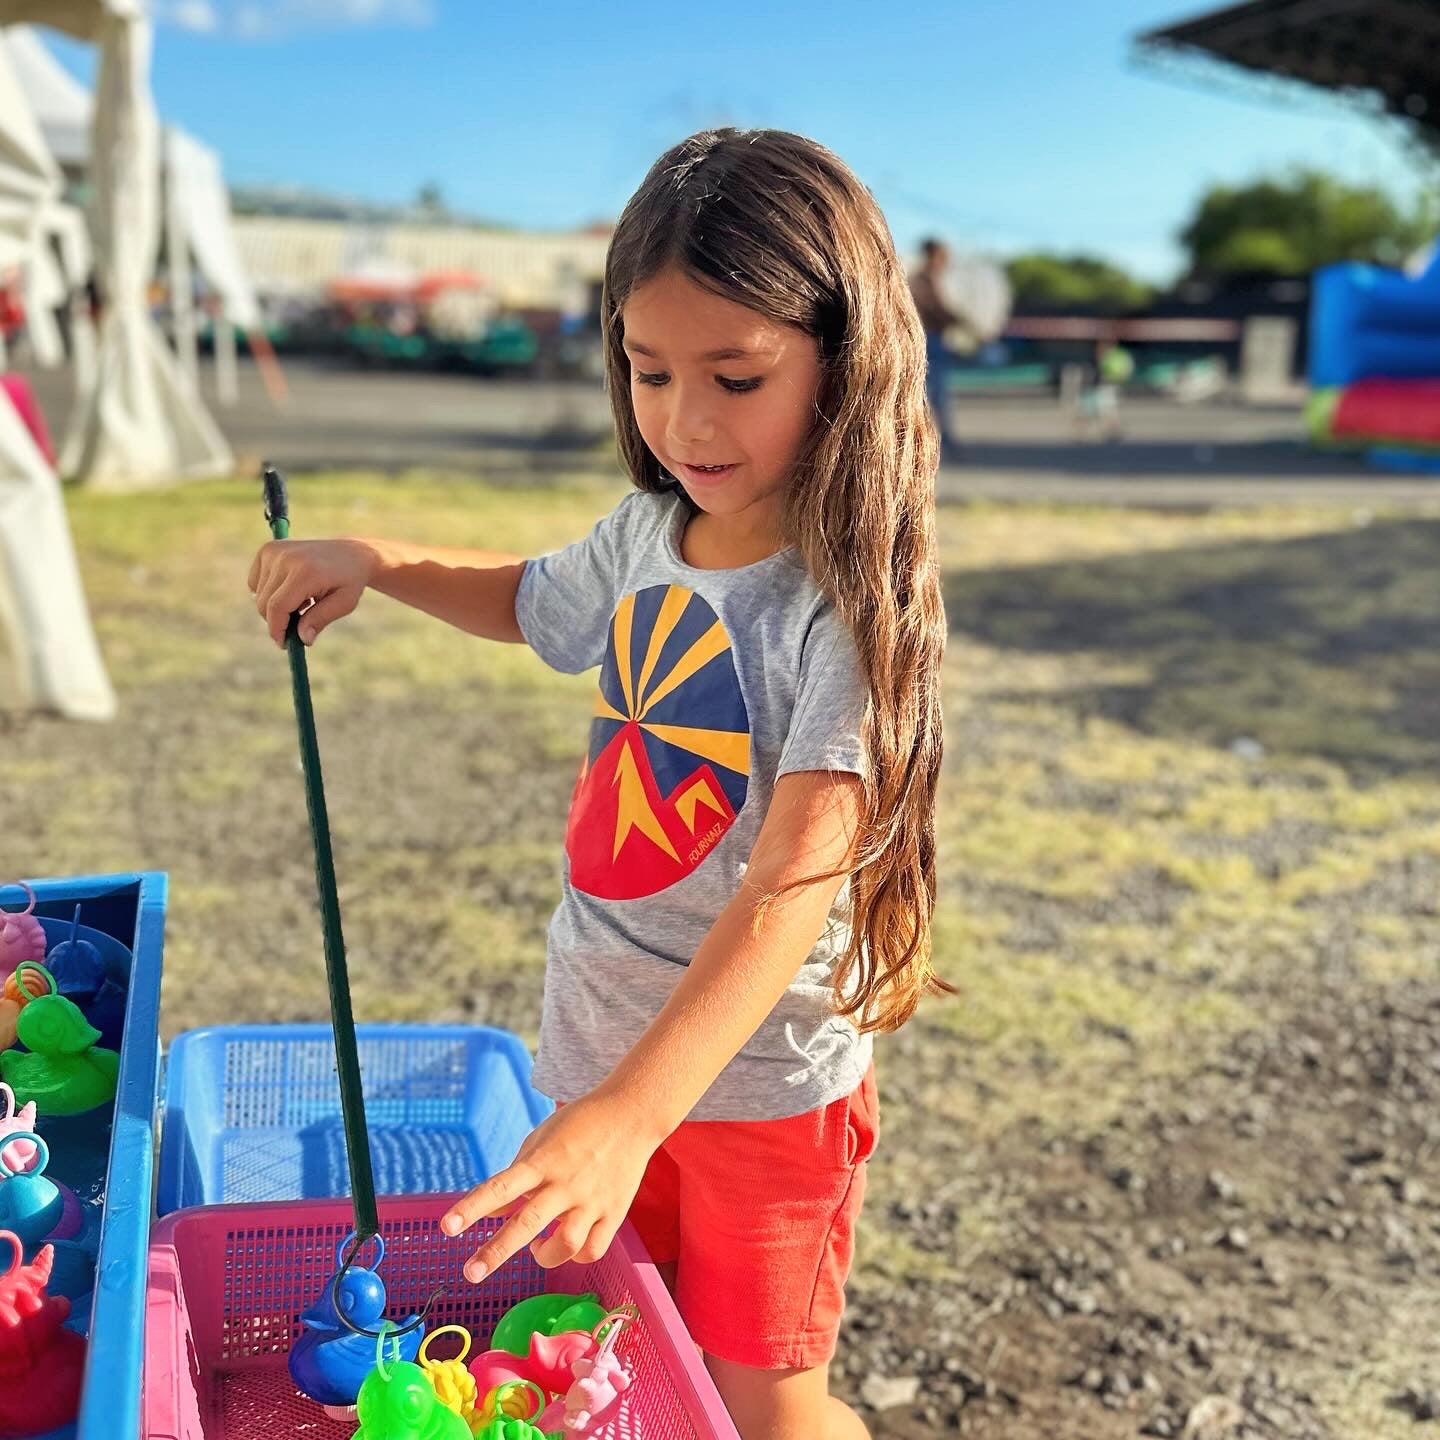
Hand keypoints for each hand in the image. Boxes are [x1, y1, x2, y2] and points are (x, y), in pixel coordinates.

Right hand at [247, 537, 378, 647]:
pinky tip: (290, 589)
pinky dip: (267, 592)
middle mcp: (286, 558)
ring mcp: (274, 551)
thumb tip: (303, 639)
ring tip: (303, 601)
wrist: (351, 553)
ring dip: (276, 606)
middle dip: (277, 621)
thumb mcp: (344, 603)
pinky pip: (255, 583)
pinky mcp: (267, 549)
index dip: (277, 629)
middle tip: (297, 626)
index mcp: (306, 571)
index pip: (277, 606)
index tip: (283, 644)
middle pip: (264, 603)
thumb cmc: (349, 581)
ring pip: (258, 595)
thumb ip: (320, 620)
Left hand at [440, 1090, 658, 1282]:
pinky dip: (576, 1256)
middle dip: (496, 1251)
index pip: (501, 1186)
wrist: (632, 1115)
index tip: (447, 1226)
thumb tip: (492, 1212)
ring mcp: (592, 1200)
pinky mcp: (614, 1212)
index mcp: (544, 1160)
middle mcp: (566, 1182)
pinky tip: (567, 1246)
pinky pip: (593, 1249)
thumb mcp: (541, 1141)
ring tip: (535, 1250)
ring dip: (543, 1256)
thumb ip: (516, 1179)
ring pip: (565, 1244)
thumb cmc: (580, 1124)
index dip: (472, 1207)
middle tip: (471, 1272)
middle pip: (528, 1222)